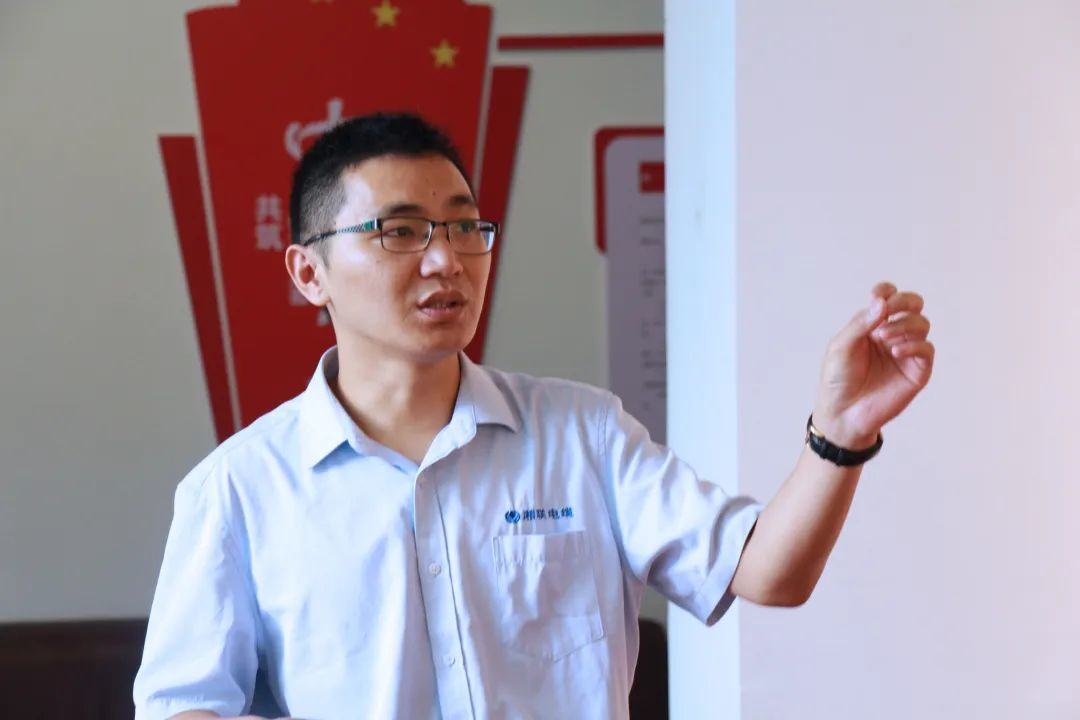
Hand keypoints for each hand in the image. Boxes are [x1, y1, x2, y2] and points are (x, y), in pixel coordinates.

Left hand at [812, 282, 934, 448]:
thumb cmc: (838, 379)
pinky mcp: (917, 371)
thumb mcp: (841, 346)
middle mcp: (892, 335)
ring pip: (922, 324)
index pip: (888, 298)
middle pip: (913, 305)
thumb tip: (881, 303)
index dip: (886, 291)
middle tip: (888, 310)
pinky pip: (927, 349)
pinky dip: (913, 344)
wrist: (842, 413)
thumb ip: (860, 323)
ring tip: (884, 338)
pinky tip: (895, 351)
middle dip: (904, 301)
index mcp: (872, 326)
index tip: (875, 296)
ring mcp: (906, 352)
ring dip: (904, 324)